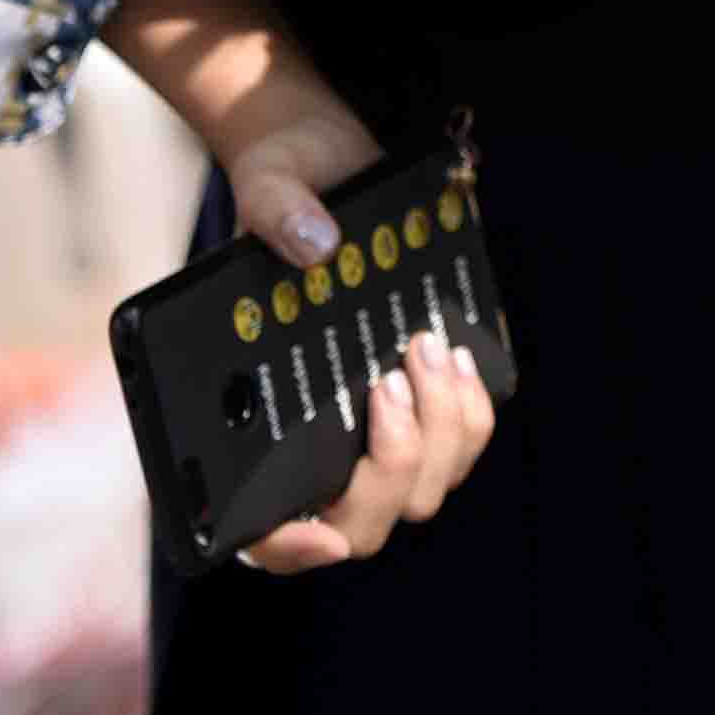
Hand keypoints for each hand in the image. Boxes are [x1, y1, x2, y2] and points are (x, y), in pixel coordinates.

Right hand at [192, 43, 501, 572]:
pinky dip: (468, 416)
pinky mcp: (421, 407)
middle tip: (392, 383)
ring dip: (441, 435)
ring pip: (420, 490)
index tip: (322, 534)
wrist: (327, 164)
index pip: (257, 529)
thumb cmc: (283, 185)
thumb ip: (277, 212)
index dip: (288, 550)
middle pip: (360, 523)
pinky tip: (458, 357)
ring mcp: (371, 434)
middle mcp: (313, 444)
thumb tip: (317, 246)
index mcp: (246, 421)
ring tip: (429, 349)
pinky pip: (457, 446)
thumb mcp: (269, 182)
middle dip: (392, 466)